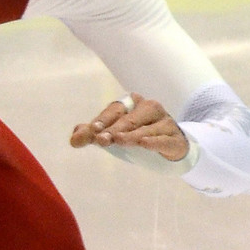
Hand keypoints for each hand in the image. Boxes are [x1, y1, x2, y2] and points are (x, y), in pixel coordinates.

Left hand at [70, 93, 188, 161]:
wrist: (170, 146)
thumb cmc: (136, 135)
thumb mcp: (112, 133)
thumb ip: (92, 134)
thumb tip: (73, 138)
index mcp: (132, 103)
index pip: (115, 110)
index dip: (103, 120)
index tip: (92, 130)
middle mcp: (149, 108)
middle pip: (129, 118)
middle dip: (114, 129)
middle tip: (100, 140)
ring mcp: (165, 122)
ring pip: (146, 128)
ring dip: (131, 135)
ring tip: (118, 141)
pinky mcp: (176, 138)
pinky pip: (164, 139)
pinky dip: (154, 141)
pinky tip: (144, 143)